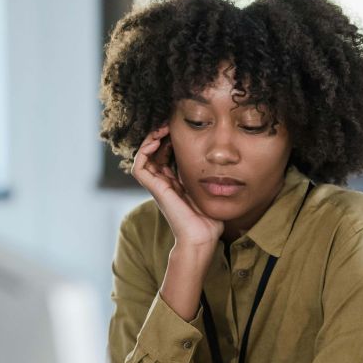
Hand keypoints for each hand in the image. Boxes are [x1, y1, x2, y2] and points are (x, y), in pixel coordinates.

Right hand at [132, 126, 223, 247]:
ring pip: (144, 157)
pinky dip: (144, 152)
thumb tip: (223, 167)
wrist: (201, 238)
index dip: (170, 142)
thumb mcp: (212, 193)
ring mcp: (158, 187)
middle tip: (169, 124)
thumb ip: (212, 181)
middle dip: (160, 137)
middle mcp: (165, 183)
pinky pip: (139, 167)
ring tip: (161, 128)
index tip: (179, 129)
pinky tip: (156, 142)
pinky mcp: (155, 190)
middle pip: (154, 153)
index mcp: (176, 184)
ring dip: (150, 140)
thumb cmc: (209, 222)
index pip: (166, 156)